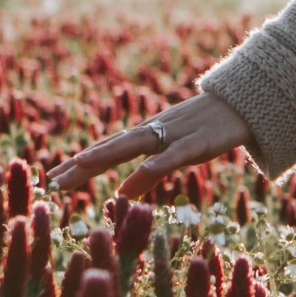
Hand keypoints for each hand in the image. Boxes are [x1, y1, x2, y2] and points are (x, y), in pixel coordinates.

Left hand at [43, 92, 254, 199]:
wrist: (244, 104)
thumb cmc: (208, 129)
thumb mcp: (174, 151)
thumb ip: (149, 170)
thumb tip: (123, 192)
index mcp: (147, 134)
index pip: (106, 150)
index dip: (79, 164)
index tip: (51, 178)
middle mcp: (153, 131)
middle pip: (111, 148)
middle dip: (81, 164)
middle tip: (52, 180)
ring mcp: (174, 135)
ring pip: (133, 146)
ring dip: (105, 156)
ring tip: (79, 166)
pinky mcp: (197, 143)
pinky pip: (171, 157)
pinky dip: (152, 167)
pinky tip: (136, 177)